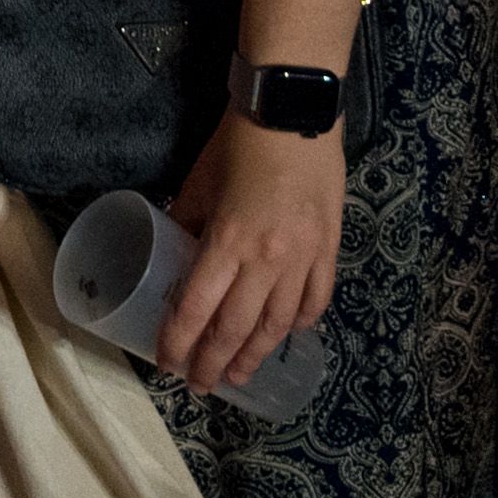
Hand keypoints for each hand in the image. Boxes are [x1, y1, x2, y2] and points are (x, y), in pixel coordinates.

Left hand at [159, 113, 345, 394]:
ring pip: (278, 323)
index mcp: (227, 242)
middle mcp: (266, 260)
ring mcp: (303, 257)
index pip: (197, 308)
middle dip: (214, 362)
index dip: (179, 341)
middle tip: (201, 386)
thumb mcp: (199, 183)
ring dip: (257, 354)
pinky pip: (316, 298)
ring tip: (241, 374)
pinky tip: (289, 333)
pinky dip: (302, 322)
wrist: (293, 112)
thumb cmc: (238, 144)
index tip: (167, 363)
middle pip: (236, 327)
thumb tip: (175, 251)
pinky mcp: (330, 248)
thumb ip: (188, 222)